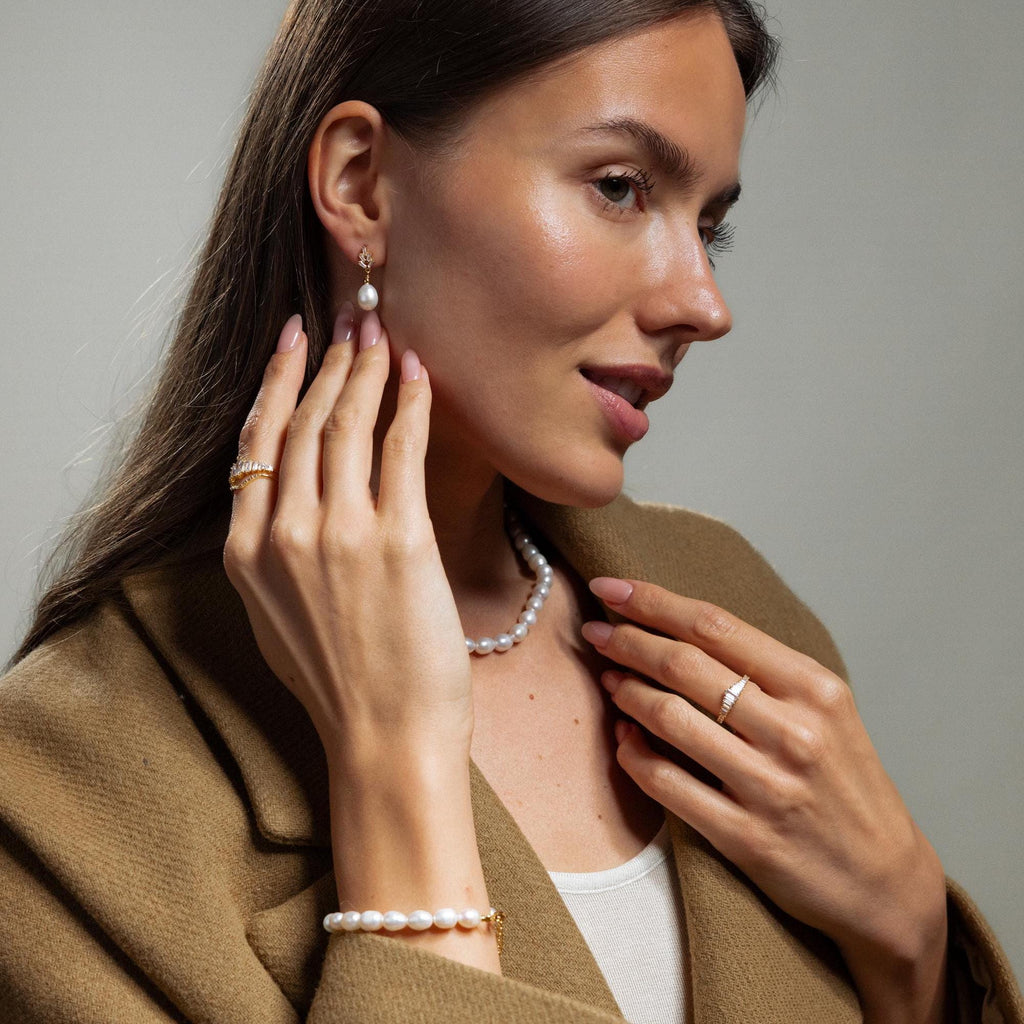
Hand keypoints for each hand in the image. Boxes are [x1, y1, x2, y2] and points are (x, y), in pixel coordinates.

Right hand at [222, 308, 473, 763]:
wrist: (385, 740)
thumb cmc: (340, 688)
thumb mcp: (278, 620)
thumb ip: (274, 555)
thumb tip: (291, 501)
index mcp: (248, 554)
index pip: (257, 444)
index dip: (276, 384)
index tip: (292, 342)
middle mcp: (285, 534)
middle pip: (302, 423)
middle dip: (327, 362)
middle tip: (349, 321)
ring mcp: (340, 535)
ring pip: (346, 425)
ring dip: (366, 369)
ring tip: (381, 334)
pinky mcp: (399, 540)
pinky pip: (400, 449)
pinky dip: (410, 404)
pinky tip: (418, 374)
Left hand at [582, 578, 949, 1020]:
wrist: (885, 883)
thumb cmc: (844, 785)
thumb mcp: (825, 712)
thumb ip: (764, 671)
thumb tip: (679, 629)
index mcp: (815, 687)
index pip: (716, 625)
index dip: (653, 602)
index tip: (611, 587)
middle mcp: (795, 731)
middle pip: (685, 664)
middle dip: (628, 640)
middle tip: (595, 630)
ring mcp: (770, 785)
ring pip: (670, 718)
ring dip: (626, 692)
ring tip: (608, 679)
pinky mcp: (746, 836)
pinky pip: (666, 783)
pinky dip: (633, 754)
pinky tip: (623, 738)